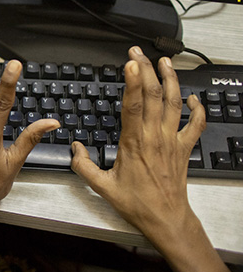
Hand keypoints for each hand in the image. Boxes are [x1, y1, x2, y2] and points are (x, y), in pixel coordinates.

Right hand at [71, 47, 204, 237]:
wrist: (166, 218)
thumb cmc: (137, 204)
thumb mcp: (102, 187)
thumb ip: (83, 165)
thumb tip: (74, 147)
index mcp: (134, 143)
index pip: (134, 105)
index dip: (133, 81)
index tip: (130, 63)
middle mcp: (155, 137)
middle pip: (154, 95)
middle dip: (147, 70)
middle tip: (138, 53)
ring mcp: (172, 140)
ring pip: (174, 102)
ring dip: (171, 79)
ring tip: (164, 61)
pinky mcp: (184, 148)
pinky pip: (195, 123)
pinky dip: (196, 107)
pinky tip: (191, 96)